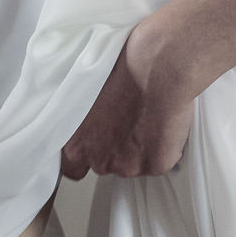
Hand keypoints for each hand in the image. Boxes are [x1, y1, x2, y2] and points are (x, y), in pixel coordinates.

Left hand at [61, 19, 195, 179]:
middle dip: (116, 149)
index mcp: (75, 144)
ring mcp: (128, 166)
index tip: (93, 146)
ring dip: (140, 149)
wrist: (155, 68)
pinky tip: (163, 124)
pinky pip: (160, 161)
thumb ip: (84, 121)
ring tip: (148, 119)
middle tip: (127, 123)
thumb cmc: (121, 71)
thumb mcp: (86, 96)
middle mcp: (98, 160)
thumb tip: (92, 121)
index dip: (85, 157)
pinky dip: (163, 148)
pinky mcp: (155, 165)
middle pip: (106, 164)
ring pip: (134, 164)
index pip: (72, 168)